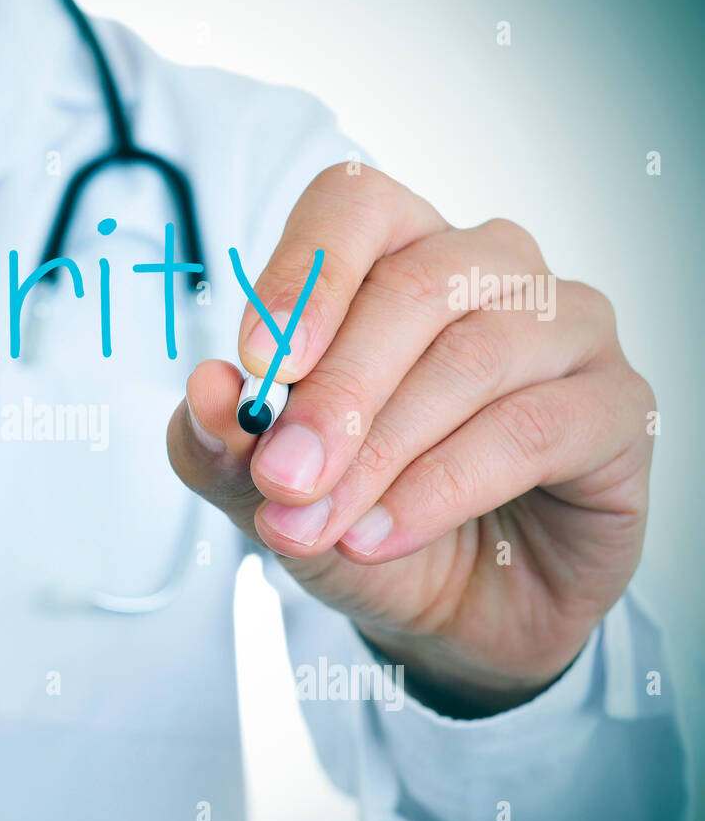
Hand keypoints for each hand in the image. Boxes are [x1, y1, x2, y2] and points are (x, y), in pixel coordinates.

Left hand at [168, 164, 655, 715]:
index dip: (303, 275)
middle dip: (333, 392)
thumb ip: (222, 444)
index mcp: (397, 256)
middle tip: (283, 475)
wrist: (453, 613)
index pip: (354, 207)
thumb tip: (202, 392)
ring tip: (322, 523)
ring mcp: (566, 331)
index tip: (256, 361)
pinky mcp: (617, 407)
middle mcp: (489, 273)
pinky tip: (384, 534)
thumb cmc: (365, 517)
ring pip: (472, 358)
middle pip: (413, 288)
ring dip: (382, 451)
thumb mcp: (269, 492)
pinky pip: (532, 429)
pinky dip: (443, 488)